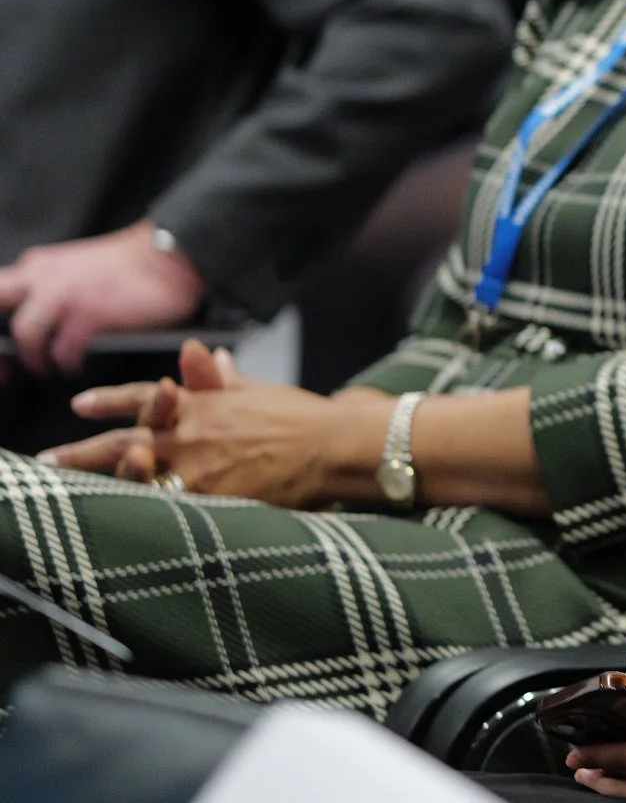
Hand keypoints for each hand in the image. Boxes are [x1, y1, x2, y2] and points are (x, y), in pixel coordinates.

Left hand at [0, 220, 206, 374]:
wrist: (167, 257)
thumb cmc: (125, 268)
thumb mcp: (72, 268)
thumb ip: (45, 286)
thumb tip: (27, 324)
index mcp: (36, 266)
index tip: (2, 355)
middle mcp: (43, 277)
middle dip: (0, 346)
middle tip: (7, 369)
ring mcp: (65, 295)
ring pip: (26, 335)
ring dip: (36, 359)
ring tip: (51, 368)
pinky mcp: (90, 313)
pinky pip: (64, 351)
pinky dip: (68, 363)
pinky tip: (77, 365)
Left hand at [39, 338, 354, 506]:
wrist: (333, 445)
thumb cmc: (302, 417)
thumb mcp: (257, 391)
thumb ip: (222, 380)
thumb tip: (202, 355)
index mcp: (202, 404)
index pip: (144, 398)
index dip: (109, 400)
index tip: (79, 404)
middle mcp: (192, 433)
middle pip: (124, 440)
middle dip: (82, 451)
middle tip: (46, 458)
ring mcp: (199, 469)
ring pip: (135, 476)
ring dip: (101, 481)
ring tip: (68, 487)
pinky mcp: (213, 499)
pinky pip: (167, 507)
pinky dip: (142, 509)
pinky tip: (117, 516)